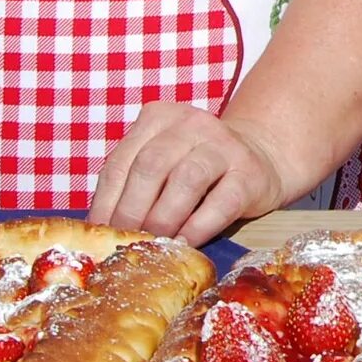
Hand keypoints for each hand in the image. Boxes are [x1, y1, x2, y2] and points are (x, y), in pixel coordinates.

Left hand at [87, 101, 290, 244]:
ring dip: (164, 218)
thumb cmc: (197, 168)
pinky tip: (185, 243)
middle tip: (127, 241)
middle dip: (132, 210)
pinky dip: (198, 227)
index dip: (107, 201)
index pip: (121, 161)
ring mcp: (224, 145)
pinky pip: (221, 203)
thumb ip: (134, 184)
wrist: (261, 157)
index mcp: (159, 119)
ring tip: (155, 243)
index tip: (101, 233)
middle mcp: (191, 124)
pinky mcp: (249, 173)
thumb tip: (103, 228)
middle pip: (151, 166)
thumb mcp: (162, 163)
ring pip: (186, 179)